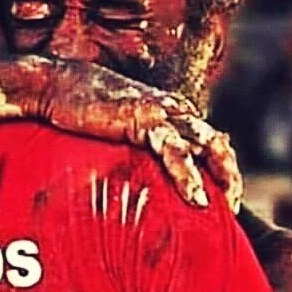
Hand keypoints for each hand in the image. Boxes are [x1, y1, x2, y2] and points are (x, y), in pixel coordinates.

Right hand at [0, 57, 243, 212]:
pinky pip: (175, 151)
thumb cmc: (80, 110)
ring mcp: (161, 113)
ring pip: (207, 145)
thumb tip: (138, 177)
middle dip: (230, 175)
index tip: (224, 198)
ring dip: (222, 177)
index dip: (220, 168)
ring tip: (229, 205)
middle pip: (216, 143)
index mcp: (169, 113)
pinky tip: (198, 199)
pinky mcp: (144, 120)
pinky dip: (189, 176)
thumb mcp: (116, 131)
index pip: (207, 141)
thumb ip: (134, 148)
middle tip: (234, 206)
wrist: (56, 85)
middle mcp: (172, 110)